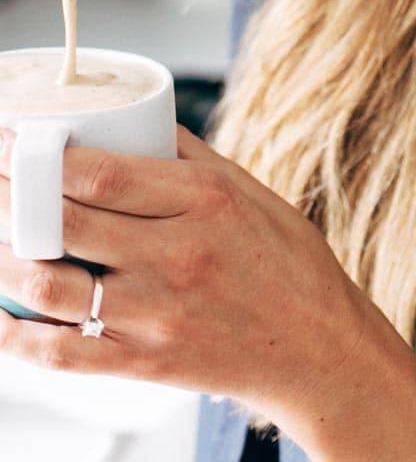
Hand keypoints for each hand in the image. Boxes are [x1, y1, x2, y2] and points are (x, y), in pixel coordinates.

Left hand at [0, 122, 376, 438]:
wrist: (316, 345)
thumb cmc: (286, 262)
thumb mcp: (247, 189)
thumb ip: (186, 156)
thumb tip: (132, 120)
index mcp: (204, 199)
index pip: (102, 173)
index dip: (43, 158)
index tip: (12, 143)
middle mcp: (178, 254)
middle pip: (67, 223)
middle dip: (11, 199)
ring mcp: (158, 313)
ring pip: (53, 288)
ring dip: (5, 264)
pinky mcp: (146, 363)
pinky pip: (63, 355)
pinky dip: (19, 339)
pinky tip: (2, 317)